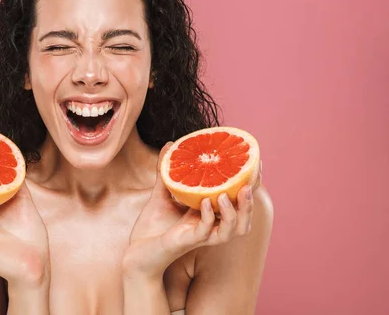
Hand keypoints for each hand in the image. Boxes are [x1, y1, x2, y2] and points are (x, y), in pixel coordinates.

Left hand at [123, 142, 259, 278]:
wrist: (136, 250)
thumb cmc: (152, 226)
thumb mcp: (162, 193)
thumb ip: (167, 171)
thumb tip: (169, 144)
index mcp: (210, 214)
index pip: (238, 200)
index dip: (250, 184)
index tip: (255, 162)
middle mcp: (211, 227)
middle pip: (243, 218)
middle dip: (250, 201)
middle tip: (249, 182)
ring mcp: (202, 236)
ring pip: (232, 229)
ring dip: (235, 212)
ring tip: (228, 193)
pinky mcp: (189, 241)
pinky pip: (206, 231)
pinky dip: (208, 217)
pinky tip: (204, 203)